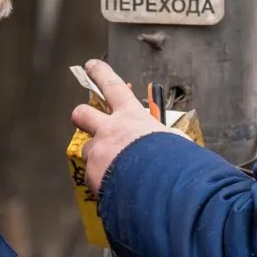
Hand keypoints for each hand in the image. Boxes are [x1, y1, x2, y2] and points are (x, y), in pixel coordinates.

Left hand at [71, 60, 185, 193]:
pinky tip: (116, 187)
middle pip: (82, 113)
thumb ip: (163, 137)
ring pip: (87, 148)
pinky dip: (102, 179)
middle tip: (85, 117)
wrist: (162, 190)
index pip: (112, 86)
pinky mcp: (92, 175)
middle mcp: (110, 130)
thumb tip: (168, 143)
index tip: (92, 66)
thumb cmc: (175, 163)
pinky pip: (92, 175)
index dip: (100, 73)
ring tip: (113, 166)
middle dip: (82, 114)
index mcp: (132, 117)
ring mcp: (99, 152)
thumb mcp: (175, 140)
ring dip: (96, 154)